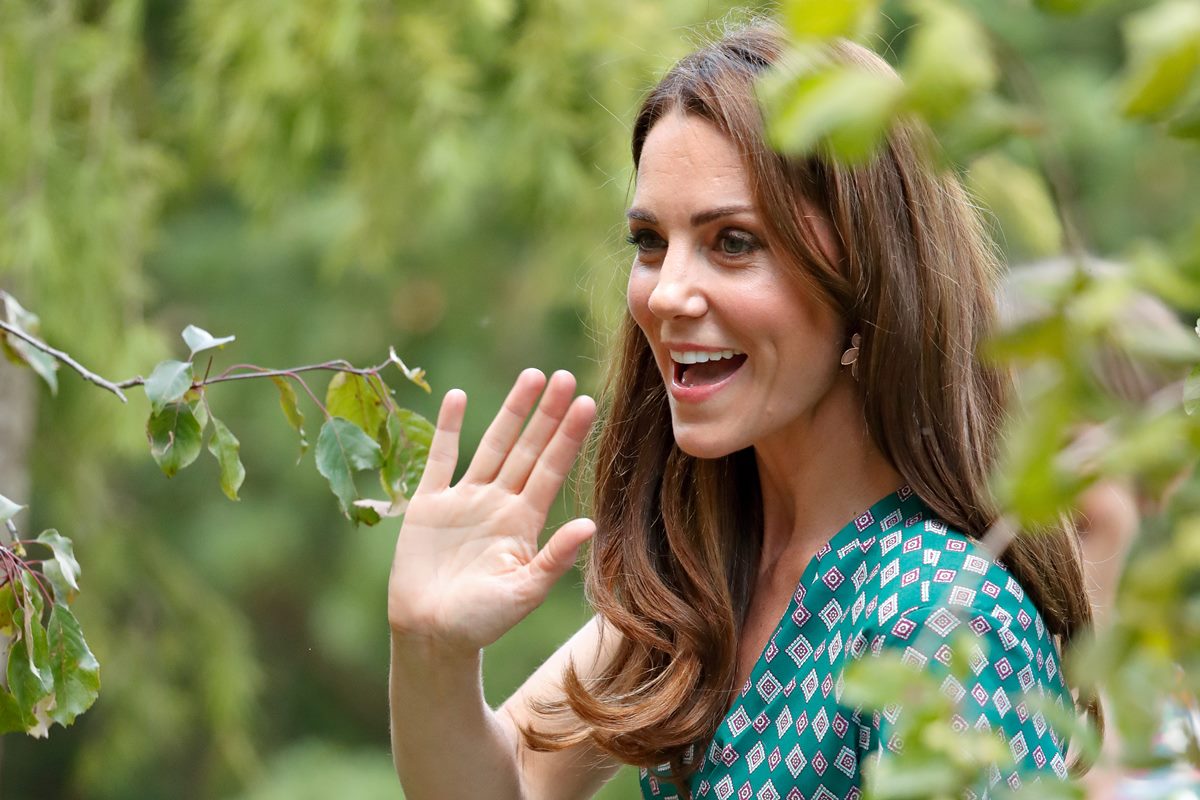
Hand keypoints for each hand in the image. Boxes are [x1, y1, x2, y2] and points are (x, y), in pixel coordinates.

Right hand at [387, 369, 596, 655]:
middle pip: (527, 449)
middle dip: (547, 414)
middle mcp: (498, 504)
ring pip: (492, 446)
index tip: (588, 403)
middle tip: (566, 376)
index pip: (551, 470)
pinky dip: (446, 429)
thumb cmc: (481, 622)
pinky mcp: (428, 505)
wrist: (430, 636)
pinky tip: (457, 397)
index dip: (568, 437)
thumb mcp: (523, 593)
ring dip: (511, 412)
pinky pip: (439, 459)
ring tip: (531, 377)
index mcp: (523, 524)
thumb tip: (590, 524)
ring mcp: (464, 501)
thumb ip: (554, 558)